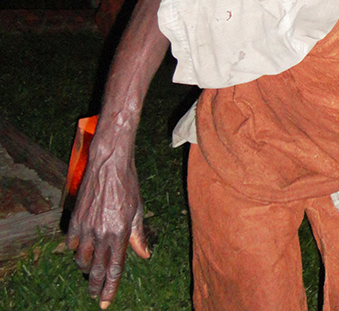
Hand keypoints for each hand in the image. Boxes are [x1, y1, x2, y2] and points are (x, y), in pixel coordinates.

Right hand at [66, 135, 149, 308]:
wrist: (109, 165)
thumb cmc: (128, 185)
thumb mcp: (138, 211)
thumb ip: (138, 236)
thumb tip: (144, 255)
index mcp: (120, 233)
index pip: (114, 269)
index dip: (110, 288)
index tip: (105, 302)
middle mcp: (102, 234)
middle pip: (96, 270)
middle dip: (95, 286)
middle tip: (95, 296)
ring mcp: (86, 227)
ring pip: (82, 259)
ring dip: (86, 268)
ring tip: (91, 271)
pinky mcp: (75, 219)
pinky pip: (72, 243)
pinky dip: (76, 249)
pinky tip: (81, 250)